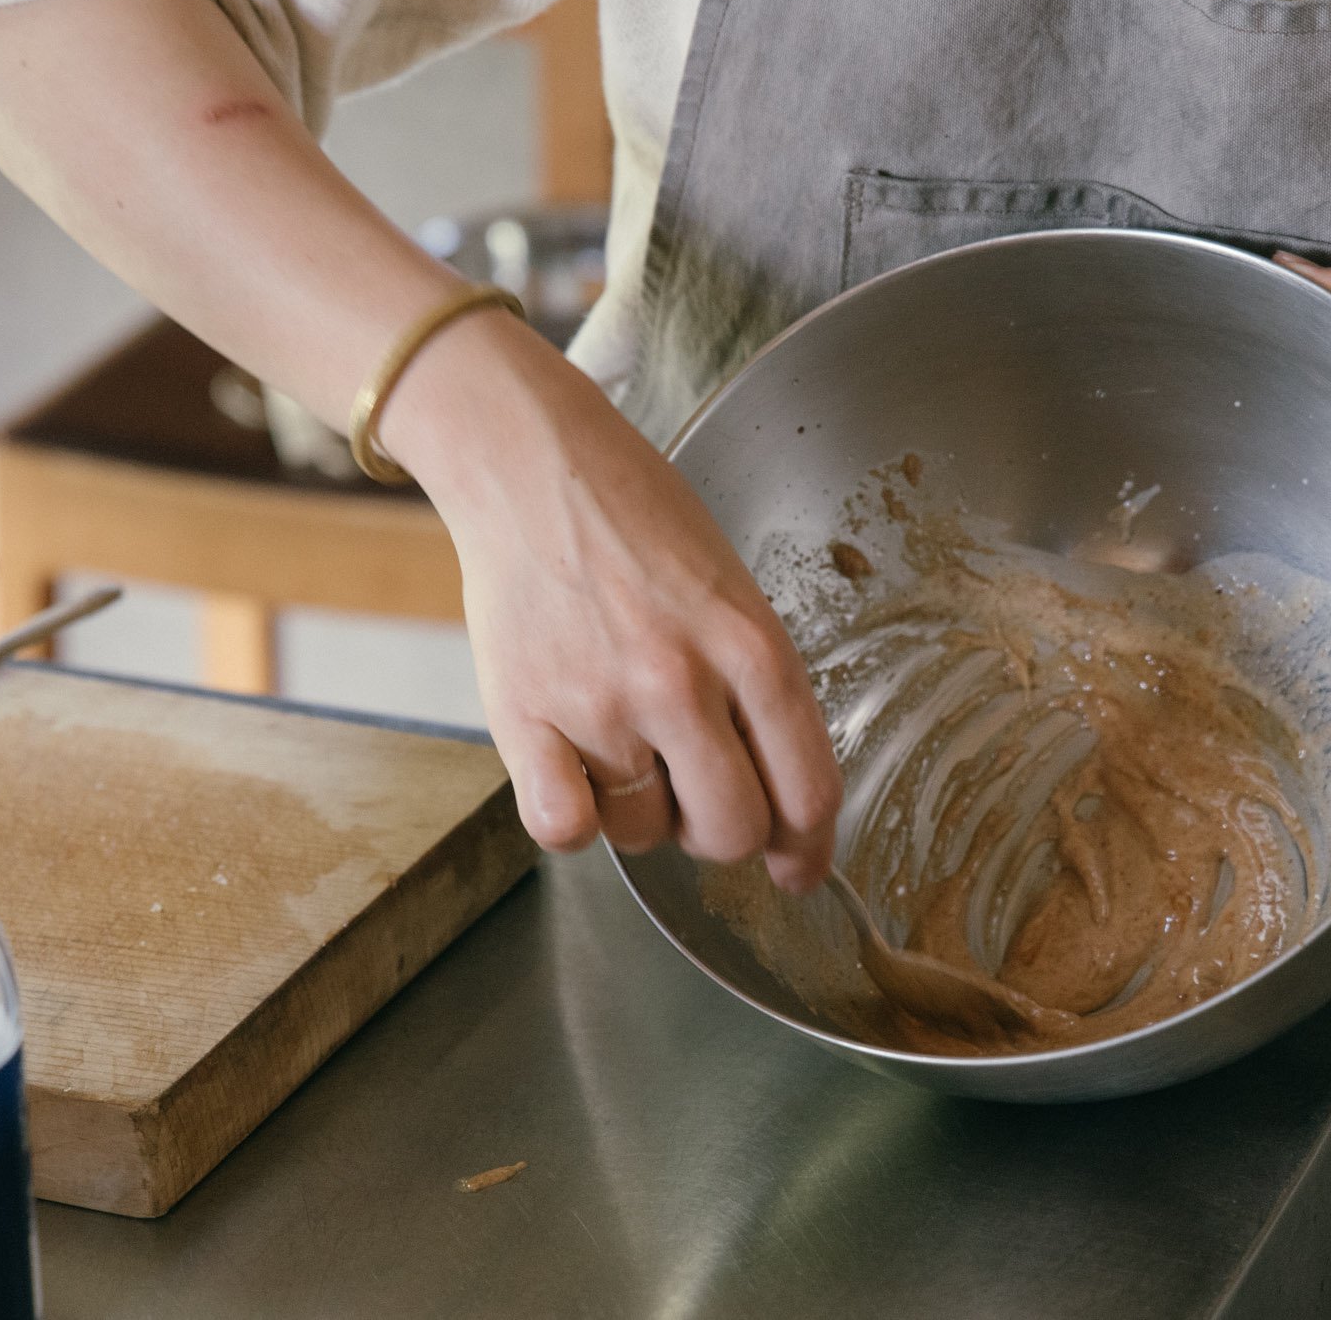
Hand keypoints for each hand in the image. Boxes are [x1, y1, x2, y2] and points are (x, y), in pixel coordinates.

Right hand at [382, 311, 840, 891]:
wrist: (530, 462)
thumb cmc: (637, 519)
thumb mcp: (733, 590)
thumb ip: (760, 691)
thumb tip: (782, 805)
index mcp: (752, 646)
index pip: (807, 789)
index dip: (807, 846)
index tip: (796, 867)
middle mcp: (682, 680)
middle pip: (730, 830)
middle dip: (721, 833)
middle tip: (697, 797)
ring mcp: (600, 702)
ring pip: (643, 834)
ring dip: (640, 813)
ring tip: (621, 742)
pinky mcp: (522, 715)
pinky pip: (563, 828)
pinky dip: (572, 818)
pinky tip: (572, 772)